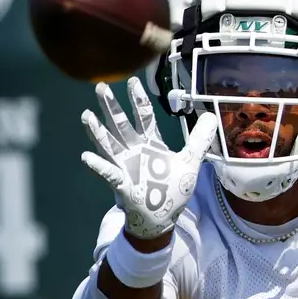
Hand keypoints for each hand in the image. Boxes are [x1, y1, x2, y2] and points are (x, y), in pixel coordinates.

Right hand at [81, 77, 217, 238]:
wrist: (162, 217)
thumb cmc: (172, 189)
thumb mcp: (190, 162)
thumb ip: (199, 139)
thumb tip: (210, 115)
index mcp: (150, 143)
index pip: (143, 116)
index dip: (138, 99)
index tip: (132, 81)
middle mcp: (135, 150)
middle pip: (121, 124)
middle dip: (112, 107)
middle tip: (101, 87)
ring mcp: (126, 166)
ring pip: (110, 144)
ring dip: (98, 131)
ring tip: (87, 116)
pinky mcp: (122, 183)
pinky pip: (108, 173)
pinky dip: (98, 165)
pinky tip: (87, 156)